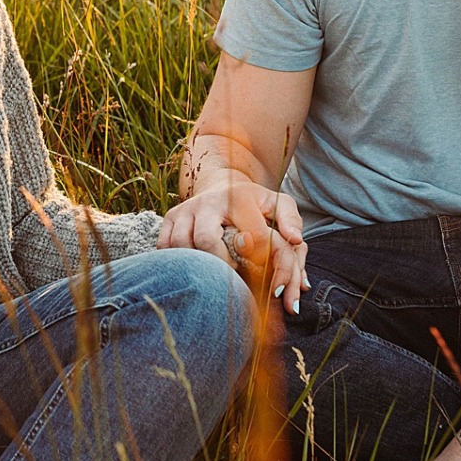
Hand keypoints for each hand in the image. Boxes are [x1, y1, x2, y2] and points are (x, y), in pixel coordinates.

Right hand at [159, 178, 307, 311]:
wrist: (222, 184)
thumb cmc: (254, 203)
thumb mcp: (278, 204)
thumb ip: (291, 220)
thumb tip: (296, 241)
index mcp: (238, 198)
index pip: (251, 236)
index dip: (260, 261)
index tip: (264, 273)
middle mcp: (208, 202)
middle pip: (205, 240)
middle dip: (220, 265)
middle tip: (234, 276)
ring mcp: (185, 210)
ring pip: (180, 244)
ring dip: (198, 264)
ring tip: (215, 273)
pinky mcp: (169, 218)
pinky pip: (164, 246)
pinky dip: (177, 261)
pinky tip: (195, 266)